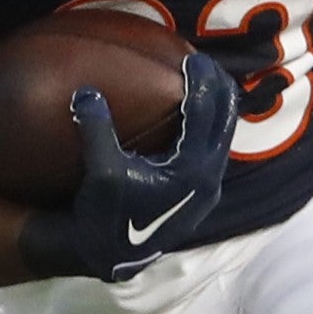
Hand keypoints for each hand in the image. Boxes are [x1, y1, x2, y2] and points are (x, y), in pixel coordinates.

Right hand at [20, 53, 239, 282]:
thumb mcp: (100, 172)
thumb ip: (96, 129)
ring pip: (225, 137)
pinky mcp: (202, 196)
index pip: (204, 112)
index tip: (193, 57)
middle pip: (226, 120)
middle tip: (206, 63)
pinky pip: (216, 150)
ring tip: (207, 84)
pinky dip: (211, 128)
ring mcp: (209, 189)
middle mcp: (209, 178)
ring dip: (218, 108)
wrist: (110, 256)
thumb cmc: (106, 214)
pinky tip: (198, 119)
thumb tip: (86, 92)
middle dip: (219, 88)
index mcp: (191, 168)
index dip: (200, 81)